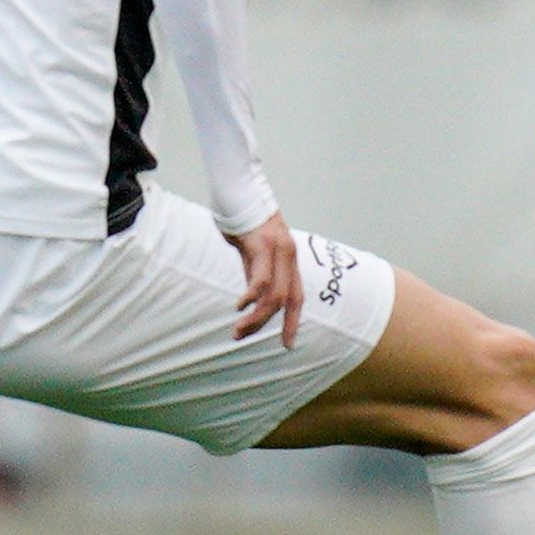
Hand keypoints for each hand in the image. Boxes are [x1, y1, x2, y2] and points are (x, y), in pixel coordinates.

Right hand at [227, 211, 302, 349]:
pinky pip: (260, 278)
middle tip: (243, 337)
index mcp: (289, 258)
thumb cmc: (243, 219)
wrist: (239, 189)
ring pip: (274, 294)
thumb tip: (252, 298)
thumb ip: (255, 272)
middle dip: (267, 325)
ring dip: (255, 317)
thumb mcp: (253, 251)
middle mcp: (288, 255)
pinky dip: (250, 296)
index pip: (297, 297)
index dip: (293, 322)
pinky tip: (239, 306)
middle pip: (287, 300)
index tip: (287, 344)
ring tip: (238, 330)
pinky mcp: (261, 244)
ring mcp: (277, 249)